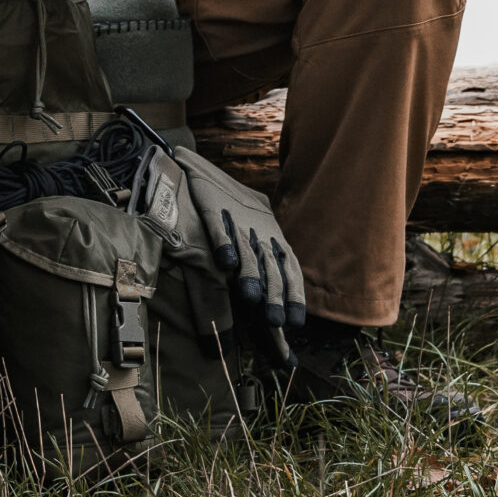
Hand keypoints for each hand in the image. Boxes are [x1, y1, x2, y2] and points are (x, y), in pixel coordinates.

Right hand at [166, 145, 307, 330]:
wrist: (202, 173)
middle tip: (276, 321)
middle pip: (270, 267)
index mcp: (272, 240)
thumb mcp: (252, 235)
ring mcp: (237, 222)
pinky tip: (226, 262)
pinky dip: (224, 243)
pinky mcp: (214, 210)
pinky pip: (220, 227)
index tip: (295, 323)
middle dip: (274, 294)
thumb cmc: (232, 209)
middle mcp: (259, 233)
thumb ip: (258, 268)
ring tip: (251, 296)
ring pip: (248, 251)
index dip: (293, 296)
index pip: (288, 271)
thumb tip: (258, 306)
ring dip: (251, 274)